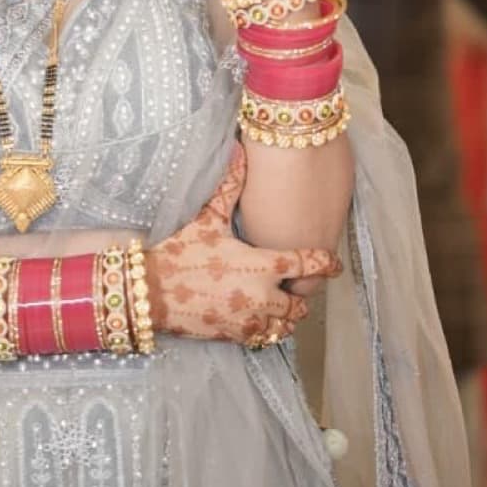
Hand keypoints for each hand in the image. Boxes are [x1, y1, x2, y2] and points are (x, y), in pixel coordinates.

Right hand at [145, 146, 341, 345]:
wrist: (152, 291)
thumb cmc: (182, 252)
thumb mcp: (208, 218)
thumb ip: (230, 186)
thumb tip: (239, 149)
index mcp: (262, 265)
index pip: (309, 265)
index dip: (327, 263)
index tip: (334, 262)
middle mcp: (263, 296)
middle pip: (302, 301)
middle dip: (302, 292)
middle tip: (295, 282)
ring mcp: (251, 319)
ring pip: (286, 324)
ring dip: (287, 313)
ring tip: (279, 299)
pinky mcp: (238, 336)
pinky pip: (267, 337)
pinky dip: (269, 328)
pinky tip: (259, 313)